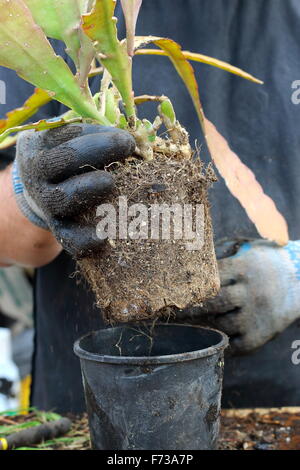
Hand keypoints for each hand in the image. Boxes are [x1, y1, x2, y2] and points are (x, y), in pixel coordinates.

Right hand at [13, 124, 134, 257]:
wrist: (42, 198)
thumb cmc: (69, 164)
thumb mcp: (71, 143)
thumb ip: (97, 138)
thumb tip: (140, 139)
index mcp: (40, 144)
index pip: (68, 134)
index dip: (98, 134)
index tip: (127, 137)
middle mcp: (37, 173)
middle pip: (63, 160)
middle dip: (97, 150)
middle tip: (126, 146)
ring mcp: (45, 203)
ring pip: (62, 198)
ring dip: (87, 190)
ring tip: (110, 183)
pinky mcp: (56, 229)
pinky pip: (68, 237)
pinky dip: (85, 239)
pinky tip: (104, 237)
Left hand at [178, 239, 299, 354]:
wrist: (298, 281)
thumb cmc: (261, 263)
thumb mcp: (244, 251)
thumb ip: (220, 255)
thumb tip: (187, 259)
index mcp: (242, 268)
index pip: (210, 278)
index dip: (190, 285)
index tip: (173, 290)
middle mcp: (250, 293)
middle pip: (214, 303)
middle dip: (190, 308)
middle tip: (172, 311)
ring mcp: (256, 316)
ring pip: (221, 325)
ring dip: (205, 324)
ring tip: (191, 323)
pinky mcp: (260, 336)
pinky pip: (234, 346)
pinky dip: (220, 343)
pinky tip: (209, 337)